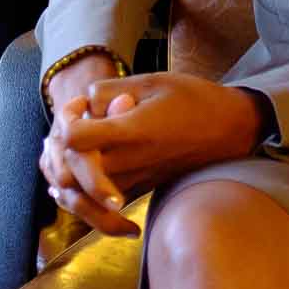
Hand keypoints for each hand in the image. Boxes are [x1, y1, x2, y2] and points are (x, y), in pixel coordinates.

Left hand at [48, 73, 268, 222]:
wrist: (230, 131)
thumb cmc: (195, 100)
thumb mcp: (154, 81)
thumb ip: (112, 91)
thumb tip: (84, 104)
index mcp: (131, 132)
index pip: (74, 138)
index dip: (67, 119)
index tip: (80, 105)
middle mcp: (129, 162)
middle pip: (68, 174)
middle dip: (58, 151)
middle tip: (72, 127)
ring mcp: (133, 182)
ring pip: (79, 198)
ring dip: (64, 175)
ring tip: (69, 150)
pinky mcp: (139, 191)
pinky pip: (97, 207)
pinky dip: (79, 194)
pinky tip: (76, 175)